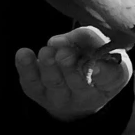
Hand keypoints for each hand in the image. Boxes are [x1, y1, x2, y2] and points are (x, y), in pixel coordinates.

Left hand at [15, 26, 132, 121]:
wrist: (75, 91)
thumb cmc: (93, 58)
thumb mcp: (100, 44)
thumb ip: (86, 38)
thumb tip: (57, 42)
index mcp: (109, 81)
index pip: (110, 78)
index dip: (103, 72)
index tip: (96, 65)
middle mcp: (85, 94)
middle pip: (78, 82)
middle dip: (70, 67)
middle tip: (64, 54)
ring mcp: (60, 96)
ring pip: (54, 82)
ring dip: (49, 66)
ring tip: (47, 52)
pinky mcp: (38, 92)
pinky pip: (30, 82)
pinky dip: (26, 67)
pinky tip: (23, 54)